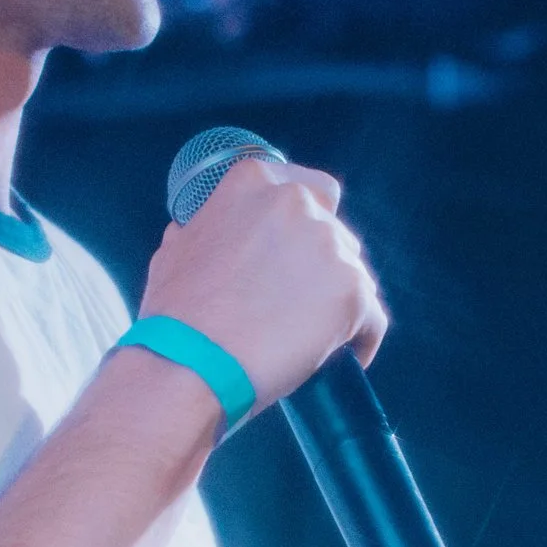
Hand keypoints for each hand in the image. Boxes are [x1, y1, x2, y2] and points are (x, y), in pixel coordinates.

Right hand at [135, 159, 385, 408]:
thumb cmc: (174, 315)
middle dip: (323, 266)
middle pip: (335, 233)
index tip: (299, 256)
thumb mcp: (174, 250)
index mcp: (255, 182)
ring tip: (315, 339)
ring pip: (355, 275)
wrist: (187, 364)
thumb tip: (205, 230)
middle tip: (300, 305)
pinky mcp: (353, 292)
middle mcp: (296, 202)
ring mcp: (329, 245)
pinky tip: (343, 359)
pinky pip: (372, 319)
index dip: (308, 226)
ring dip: (340, 302)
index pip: (310, 190)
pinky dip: (361, 339)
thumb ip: (203, 229)